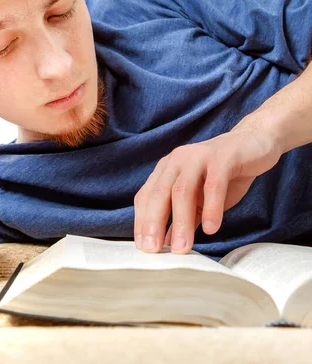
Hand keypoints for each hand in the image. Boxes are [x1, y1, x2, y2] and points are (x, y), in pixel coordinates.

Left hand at [133, 129, 281, 253]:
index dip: (142, 222)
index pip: (146, 196)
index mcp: (167, 169)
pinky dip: (211, 208)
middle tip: (153, 251)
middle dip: (153, 223)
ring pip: (183, 190)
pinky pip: (214, 185)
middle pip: (159, 193)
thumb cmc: (223, 175)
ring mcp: (198, 157)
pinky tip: (211, 229)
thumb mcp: (200, 199)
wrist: (253, 144)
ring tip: (182, 248)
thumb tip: (168, 245)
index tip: (143, 248)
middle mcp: (177, 160)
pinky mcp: (222, 158)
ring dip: (181, 222)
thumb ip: (185, 218)